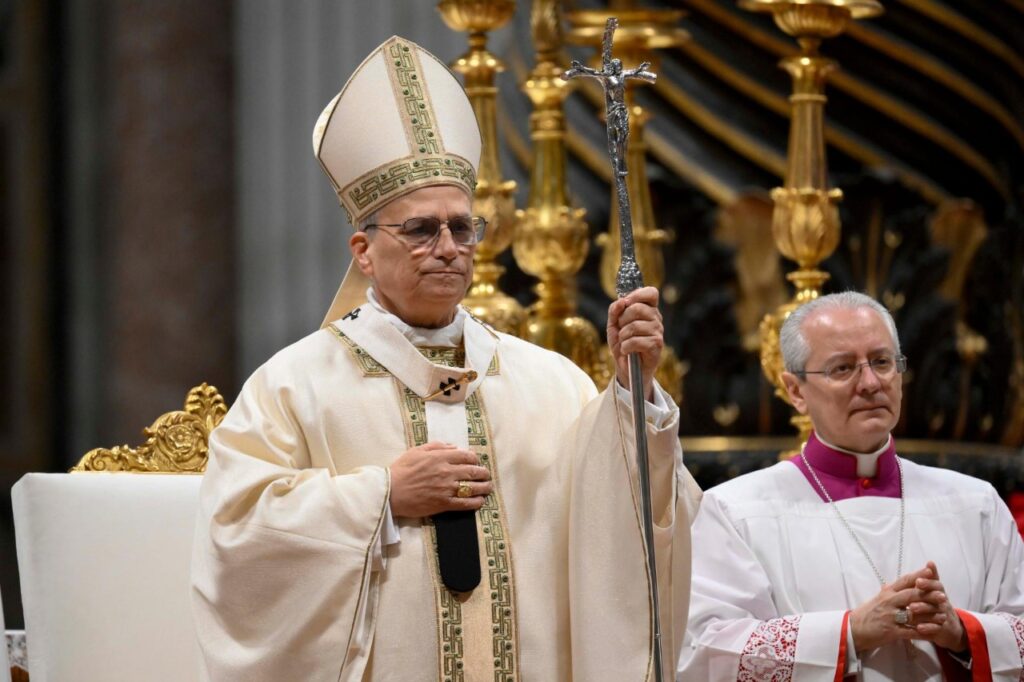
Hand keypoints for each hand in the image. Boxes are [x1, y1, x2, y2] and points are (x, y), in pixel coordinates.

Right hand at [388, 442, 491, 517]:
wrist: (390, 492)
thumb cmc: (401, 470)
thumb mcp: (417, 451)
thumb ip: (436, 446)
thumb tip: (454, 447)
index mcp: (440, 457)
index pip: (466, 456)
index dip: (475, 459)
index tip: (476, 461)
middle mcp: (447, 472)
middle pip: (473, 471)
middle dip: (483, 473)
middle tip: (486, 474)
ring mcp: (446, 489)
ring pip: (472, 487)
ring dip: (484, 487)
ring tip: (488, 487)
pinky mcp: (444, 503)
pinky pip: (464, 503)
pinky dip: (475, 502)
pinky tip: (480, 501)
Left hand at [607, 286, 663, 401]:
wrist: (626, 368)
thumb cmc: (622, 343)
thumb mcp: (614, 325)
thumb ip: (615, 310)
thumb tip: (621, 301)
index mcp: (648, 310)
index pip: (651, 293)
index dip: (637, 294)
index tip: (626, 302)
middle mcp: (656, 319)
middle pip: (637, 308)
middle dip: (622, 319)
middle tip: (621, 330)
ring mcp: (658, 331)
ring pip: (634, 326)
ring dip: (623, 336)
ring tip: (624, 342)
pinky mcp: (656, 345)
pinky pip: (636, 341)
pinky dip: (625, 347)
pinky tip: (626, 351)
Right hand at [850, 565, 936, 652]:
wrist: (853, 629)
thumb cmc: (866, 614)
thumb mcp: (877, 599)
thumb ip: (888, 592)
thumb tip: (895, 583)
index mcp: (886, 593)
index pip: (904, 581)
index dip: (918, 576)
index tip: (931, 572)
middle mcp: (888, 602)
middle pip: (911, 595)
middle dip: (928, 595)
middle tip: (943, 595)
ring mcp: (890, 617)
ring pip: (914, 614)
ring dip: (930, 615)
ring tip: (943, 615)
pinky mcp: (891, 631)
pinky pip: (911, 631)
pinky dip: (924, 632)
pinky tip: (934, 633)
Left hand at [908, 561, 967, 651]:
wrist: (949, 629)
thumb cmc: (936, 606)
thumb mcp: (934, 591)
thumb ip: (930, 578)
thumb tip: (930, 562)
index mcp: (939, 593)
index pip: (936, 585)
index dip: (928, 582)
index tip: (918, 581)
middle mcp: (943, 604)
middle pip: (936, 598)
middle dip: (924, 594)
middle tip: (913, 592)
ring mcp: (943, 617)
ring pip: (935, 613)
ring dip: (923, 609)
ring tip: (911, 608)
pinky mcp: (942, 630)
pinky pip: (936, 629)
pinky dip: (928, 628)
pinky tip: (919, 627)